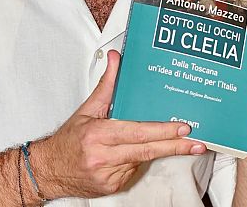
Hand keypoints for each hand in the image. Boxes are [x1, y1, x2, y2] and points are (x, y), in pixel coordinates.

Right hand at [34, 50, 205, 198]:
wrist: (49, 170)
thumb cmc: (68, 139)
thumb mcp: (86, 109)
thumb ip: (106, 85)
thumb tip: (115, 59)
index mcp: (98, 135)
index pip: (136, 133)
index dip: (162, 131)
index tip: (182, 128)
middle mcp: (104, 157)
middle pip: (146, 151)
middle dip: (174, 146)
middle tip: (196, 143)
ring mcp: (109, 175)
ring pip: (142, 161)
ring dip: (159, 151)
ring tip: (181, 144)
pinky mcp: (113, 187)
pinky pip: (134, 171)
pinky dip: (139, 160)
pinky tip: (140, 152)